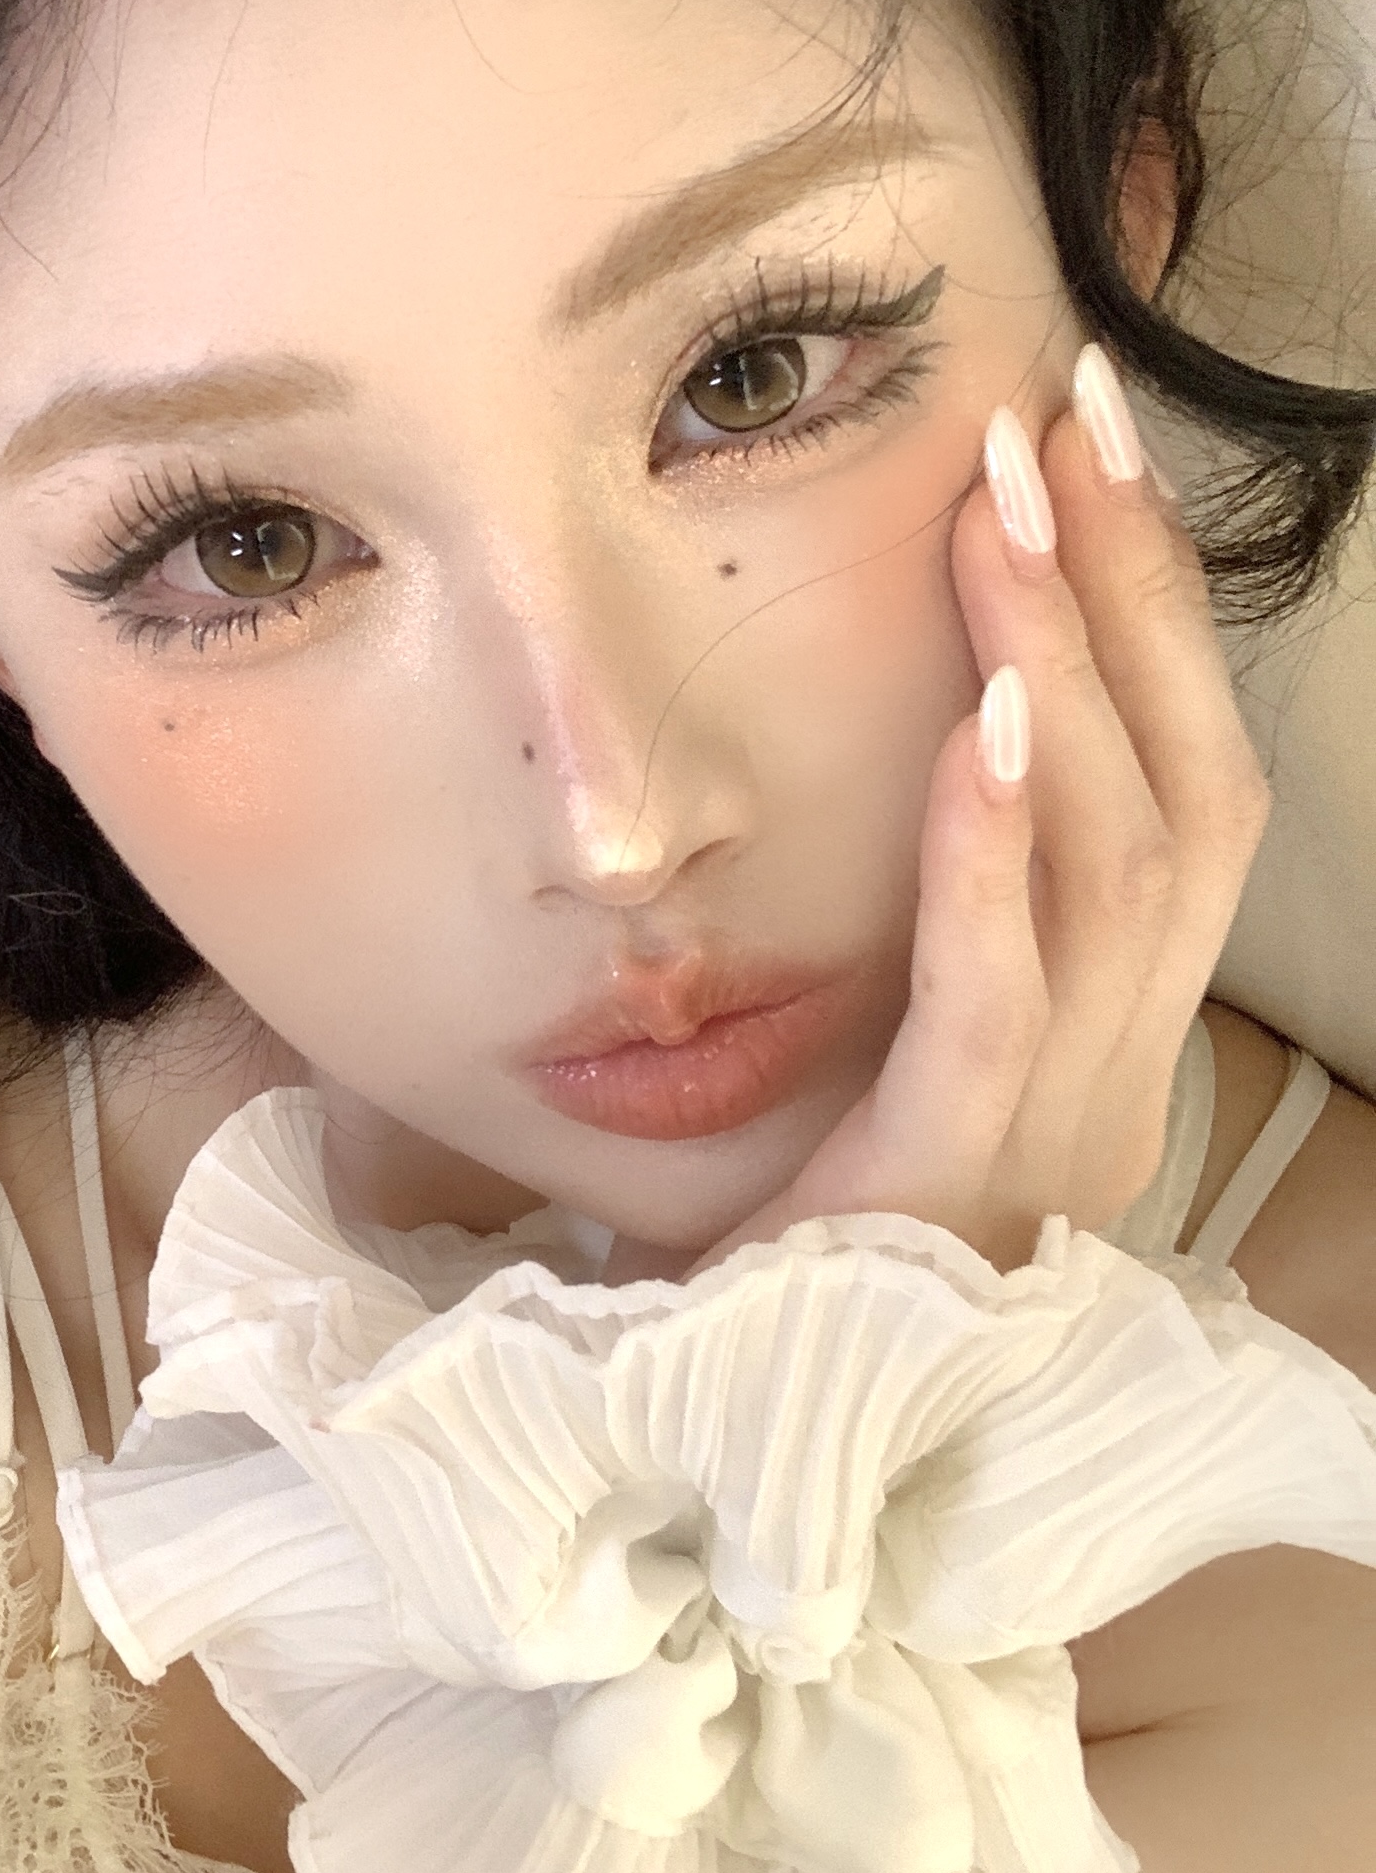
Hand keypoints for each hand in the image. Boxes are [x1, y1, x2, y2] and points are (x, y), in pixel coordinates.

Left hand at [689, 344, 1272, 1278]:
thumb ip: (937, 933)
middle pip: (1190, 809)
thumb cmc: (763, 1239)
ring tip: (1007, 512)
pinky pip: (999, 1003)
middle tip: (1066, 421)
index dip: (1156, 622)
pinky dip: (998, 856)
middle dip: (1137, 600)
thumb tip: (931, 722)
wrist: (682, 1451)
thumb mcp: (872, 1060)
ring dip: (1068, 673)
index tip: (1090, 450)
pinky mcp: (948, 1195)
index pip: (1180, 807)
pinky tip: (982, 723)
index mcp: (1101, 1055)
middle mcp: (1111, 1093)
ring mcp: (1050, 1152)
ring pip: (1123, 877)